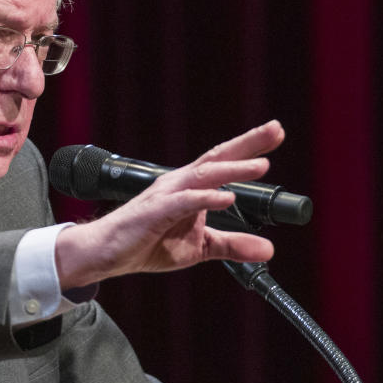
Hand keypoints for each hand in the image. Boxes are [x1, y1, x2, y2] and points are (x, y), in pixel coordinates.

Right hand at [54, 120, 284, 288]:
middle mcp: (179, 183)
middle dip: (247, 143)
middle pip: (217, 157)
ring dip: (233, 169)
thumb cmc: (147, 243)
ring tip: (260, 166)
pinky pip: (183, 202)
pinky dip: (206, 198)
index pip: (224, 162)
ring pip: (203, 175)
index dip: (250, 147)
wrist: (106, 253)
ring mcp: (166, 195)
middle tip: (276, 129)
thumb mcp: (200, 248)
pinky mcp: (154, 212)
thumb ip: (233, 245)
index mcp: (190, 187)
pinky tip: (227, 197)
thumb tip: (268, 250)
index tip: (276, 133)